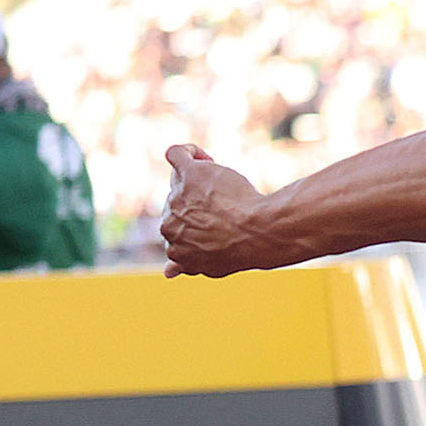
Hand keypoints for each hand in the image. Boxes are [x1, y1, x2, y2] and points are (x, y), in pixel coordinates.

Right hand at [159, 144, 271, 277]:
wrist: (257, 233)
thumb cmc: (240, 248)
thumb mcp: (212, 265)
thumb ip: (187, 264)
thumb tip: (167, 272)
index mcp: (173, 248)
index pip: (176, 225)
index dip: (197, 220)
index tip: (219, 221)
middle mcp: (168, 223)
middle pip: (177, 201)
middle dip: (198, 201)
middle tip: (226, 204)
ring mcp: (175, 198)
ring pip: (180, 180)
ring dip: (200, 180)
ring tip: (225, 186)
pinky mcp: (188, 175)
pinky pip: (176, 155)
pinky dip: (187, 152)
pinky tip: (203, 157)